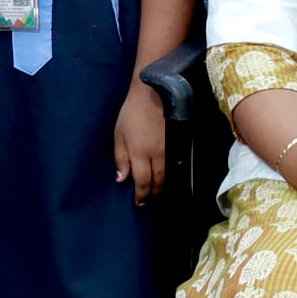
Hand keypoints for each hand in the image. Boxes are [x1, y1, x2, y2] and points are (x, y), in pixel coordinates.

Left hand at [113, 82, 164, 205]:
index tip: (139, 203)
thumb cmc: (132, 113)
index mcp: (139, 153)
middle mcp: (156, 154)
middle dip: (153, 192)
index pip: (142, 182)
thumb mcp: (119, 135)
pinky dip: (171, 172)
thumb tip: (121, 179)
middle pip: (158, 181)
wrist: (153, 94)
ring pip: (168, 174)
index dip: (141, 195)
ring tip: (156, 190)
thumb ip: (120, 159)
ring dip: (162, 185)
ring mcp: (169, 148)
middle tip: (148, 199)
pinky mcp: (178, 142)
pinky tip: (166, 175)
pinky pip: (175, 163)